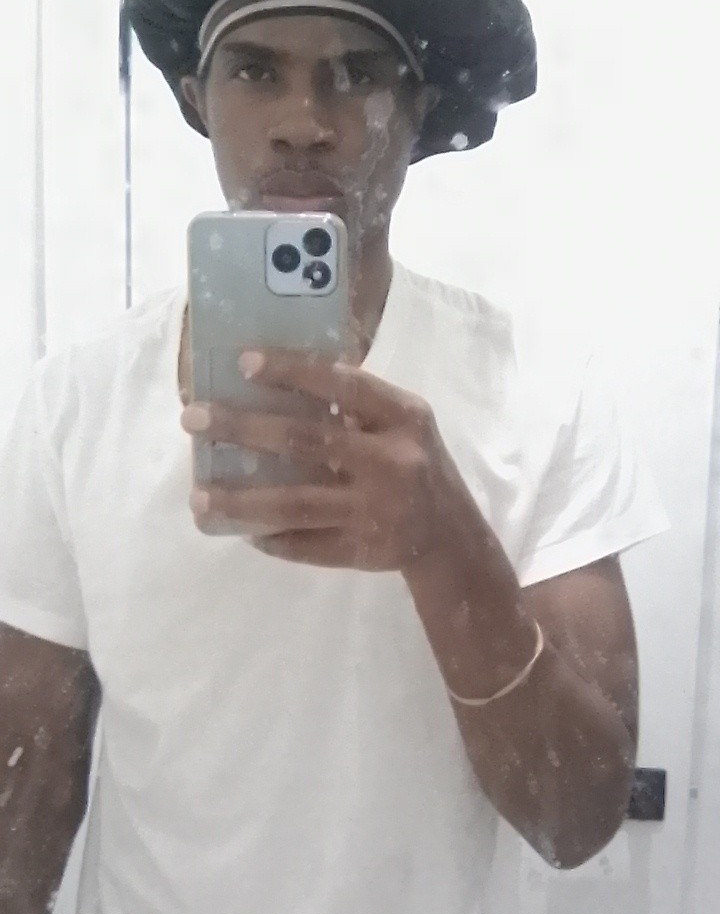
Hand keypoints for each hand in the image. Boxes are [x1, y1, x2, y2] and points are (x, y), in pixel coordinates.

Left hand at [180, 350, 460, 570]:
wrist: (449, 535)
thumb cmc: (414, 461)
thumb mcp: (403, 422)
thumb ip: (357, 403)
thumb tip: (272, 381)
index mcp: (403, 418)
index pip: (343, 385)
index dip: (293, 371)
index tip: (244, 362)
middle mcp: (392, 462)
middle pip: (306, 441)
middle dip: (244, 428)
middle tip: (193, 418)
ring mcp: (376, 511)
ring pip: (296, 503)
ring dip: (241, 500)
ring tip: (198, 496)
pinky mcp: (362, 551)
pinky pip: (304, 545)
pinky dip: (268, 537)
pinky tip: (236, 529)